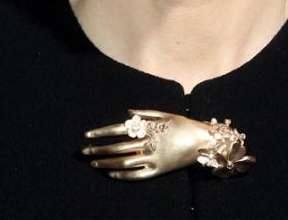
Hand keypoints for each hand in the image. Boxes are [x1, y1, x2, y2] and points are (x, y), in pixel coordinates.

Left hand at [83, 109, 244, 180]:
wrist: (203, 141)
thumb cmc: (182, 124)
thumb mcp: (164, 113)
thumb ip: (144, 113)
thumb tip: (127, 113)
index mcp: (147, 127)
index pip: (117, 130)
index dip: (101, 133)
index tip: (87, 135)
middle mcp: (148, 143)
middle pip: (117, 147)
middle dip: (99, 149)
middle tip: (85, 151)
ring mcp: (153, 158)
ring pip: (124, 162)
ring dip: (107, 162)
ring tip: (94, 163)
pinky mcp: (159, 170)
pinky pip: (137, 175)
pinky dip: (123, 175)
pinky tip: (112, 173)